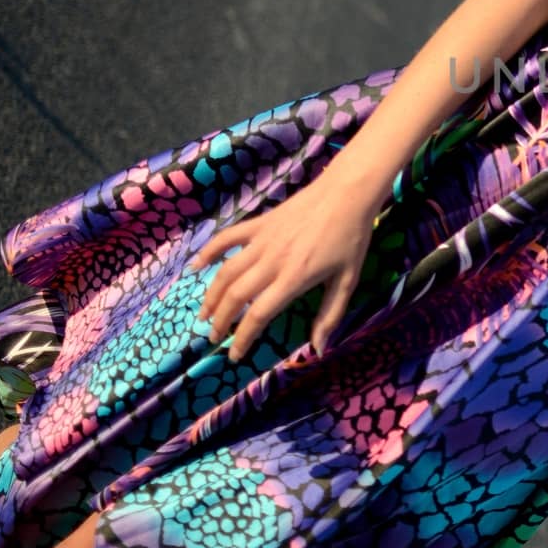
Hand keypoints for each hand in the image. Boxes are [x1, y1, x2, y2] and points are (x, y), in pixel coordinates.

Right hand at [189, 180, 380, 362]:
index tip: (234, 355)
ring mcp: (261, 240)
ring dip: (211, 295)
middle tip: (213, 337)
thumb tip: (319, 348)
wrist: (347, 193)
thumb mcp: (348, 280)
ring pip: (226, 271)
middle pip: (235, 296)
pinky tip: (195, 266)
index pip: (258, 315)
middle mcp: (271, 261)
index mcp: (294, 278)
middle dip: (220, 321)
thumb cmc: (352, 238)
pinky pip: (227, 238)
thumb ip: (331, 314)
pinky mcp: (259, 223)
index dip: (243, 338)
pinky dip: (209, 252)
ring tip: (204, 315)